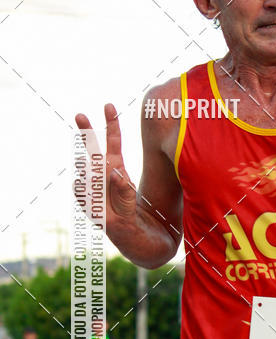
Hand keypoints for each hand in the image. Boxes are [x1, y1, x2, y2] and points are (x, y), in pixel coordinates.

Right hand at [74, 104, 137, 236]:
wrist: (129, 232)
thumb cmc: (132, 209)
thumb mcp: (132, 196)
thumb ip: (124, 186)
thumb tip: (114, 175)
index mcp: (116, 166)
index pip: (113, 141)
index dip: (110, 123)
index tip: (108, 106)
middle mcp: (103, 172)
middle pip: (92, 147)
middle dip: (86, 131)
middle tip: (79, 114)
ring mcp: (94, 184)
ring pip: (84, 168)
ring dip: (89, 171)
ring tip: (97, 182)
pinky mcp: (87, 199)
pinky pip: (81, 189)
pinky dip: (89, 194)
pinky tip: (96, 201)